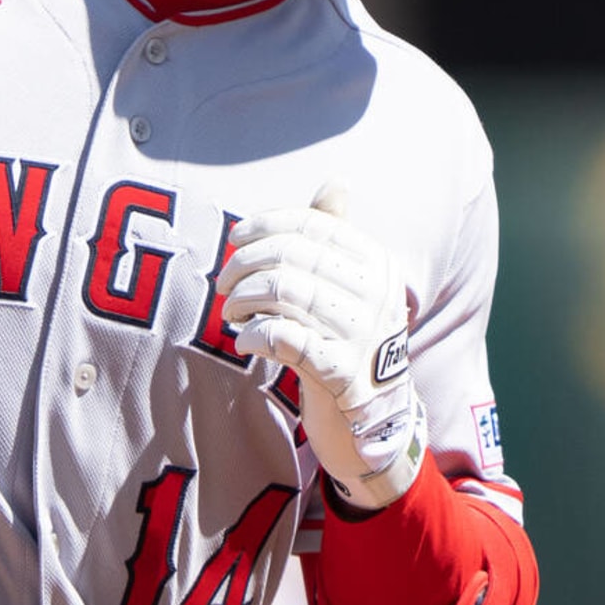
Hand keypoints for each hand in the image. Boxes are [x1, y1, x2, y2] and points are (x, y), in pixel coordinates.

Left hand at [215, 181, 424, 509]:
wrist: (374, 422)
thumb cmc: (350, 341)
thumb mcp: (352, 288)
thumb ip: (339, 238)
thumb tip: (337, 182)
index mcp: (379, 265)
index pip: (313, 225)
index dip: (266, 225)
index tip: (236, 239)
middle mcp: (378, 295)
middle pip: (293, 255)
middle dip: (246, 264)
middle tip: (225, 285)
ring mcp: (363, 335)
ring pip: (284, 291)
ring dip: (243, 301)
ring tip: (231, 314)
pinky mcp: (342, 375)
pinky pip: (284, 338)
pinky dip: (254, 334)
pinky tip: (244, 339)